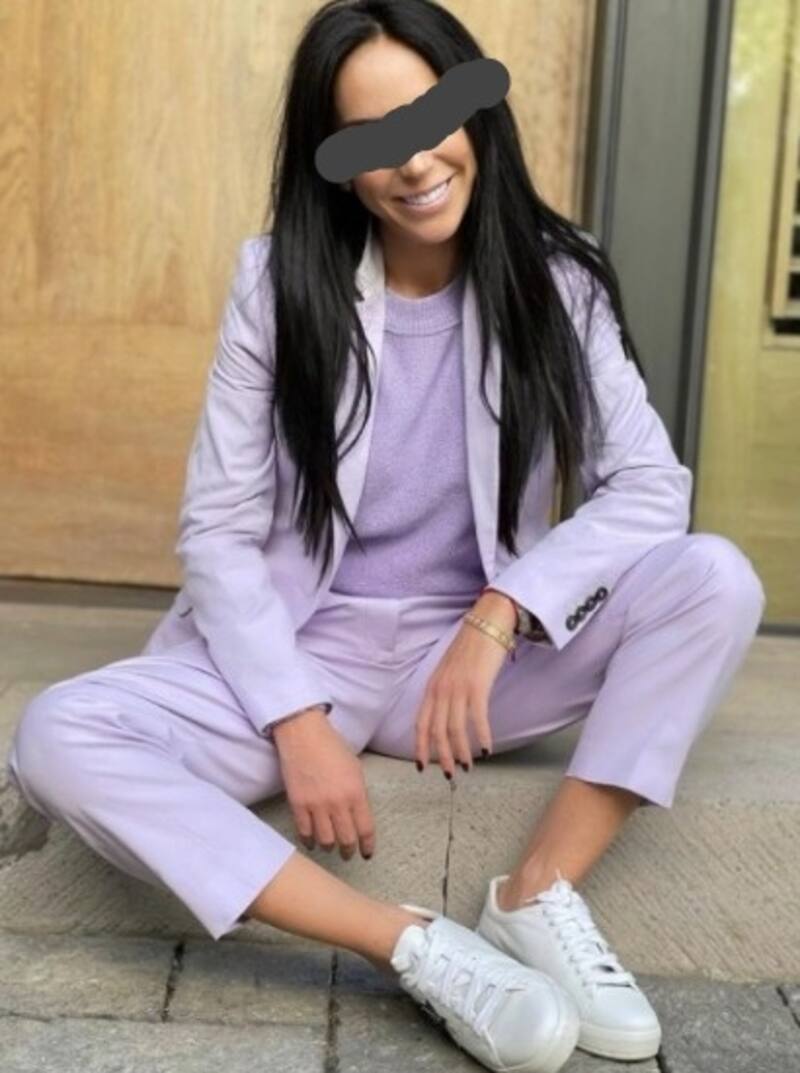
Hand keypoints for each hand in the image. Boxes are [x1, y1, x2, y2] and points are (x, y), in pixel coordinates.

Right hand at [272, 707, 375, 860]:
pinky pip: (304, 832)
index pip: (365, 829)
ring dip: (329, 847)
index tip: (366, 853)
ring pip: (325, 840)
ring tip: (330, 847)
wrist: (303, 735)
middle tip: (348, 854)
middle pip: (346, 839)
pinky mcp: (297, 804)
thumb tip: (358, 814)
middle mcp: (337, 802)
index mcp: (356, 792)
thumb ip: (358, 793)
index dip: (367, 845)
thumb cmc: (332, 746)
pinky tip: (313, 842)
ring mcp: (316, 805)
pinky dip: (310, 841)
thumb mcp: (355, 768)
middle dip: (349, 850)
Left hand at [415, 592, 516, 777]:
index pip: (420, 723)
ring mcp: (458, 688)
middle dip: (441, 756)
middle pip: (436, 731)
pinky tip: (486, 749)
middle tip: (448, 775)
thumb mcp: (449, 670)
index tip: (422, 766)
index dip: (420, 747)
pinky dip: (482, 736)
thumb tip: (446, 716)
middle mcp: (441, 689)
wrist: (486, 623)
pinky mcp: (478, 686)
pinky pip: (478, 718)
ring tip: (467, 767)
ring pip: (455, 729)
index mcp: (432, 686)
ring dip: (461, 752)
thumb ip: (444, 691)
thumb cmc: (471, 647)